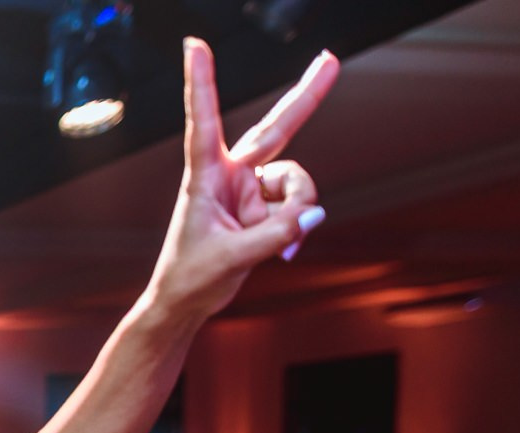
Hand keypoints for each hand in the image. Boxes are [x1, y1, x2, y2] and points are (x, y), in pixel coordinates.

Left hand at [145, 40, 336, 324]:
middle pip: (275, 128)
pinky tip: (284, 249)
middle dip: (306, 97)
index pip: (204, 123)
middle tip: (331, 60)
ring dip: (297, 210)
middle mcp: (229, 174)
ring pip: (295, 182)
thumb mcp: (232, 258)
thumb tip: (315, 212)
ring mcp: (249, 188)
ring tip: (279, 242)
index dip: (202, 84)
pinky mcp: (263, 206)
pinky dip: (297, 225)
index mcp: (204, 177)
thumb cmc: (191, 277)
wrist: (187, 301)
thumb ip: (276, 235)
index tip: (195, 45)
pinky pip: (297, 206)